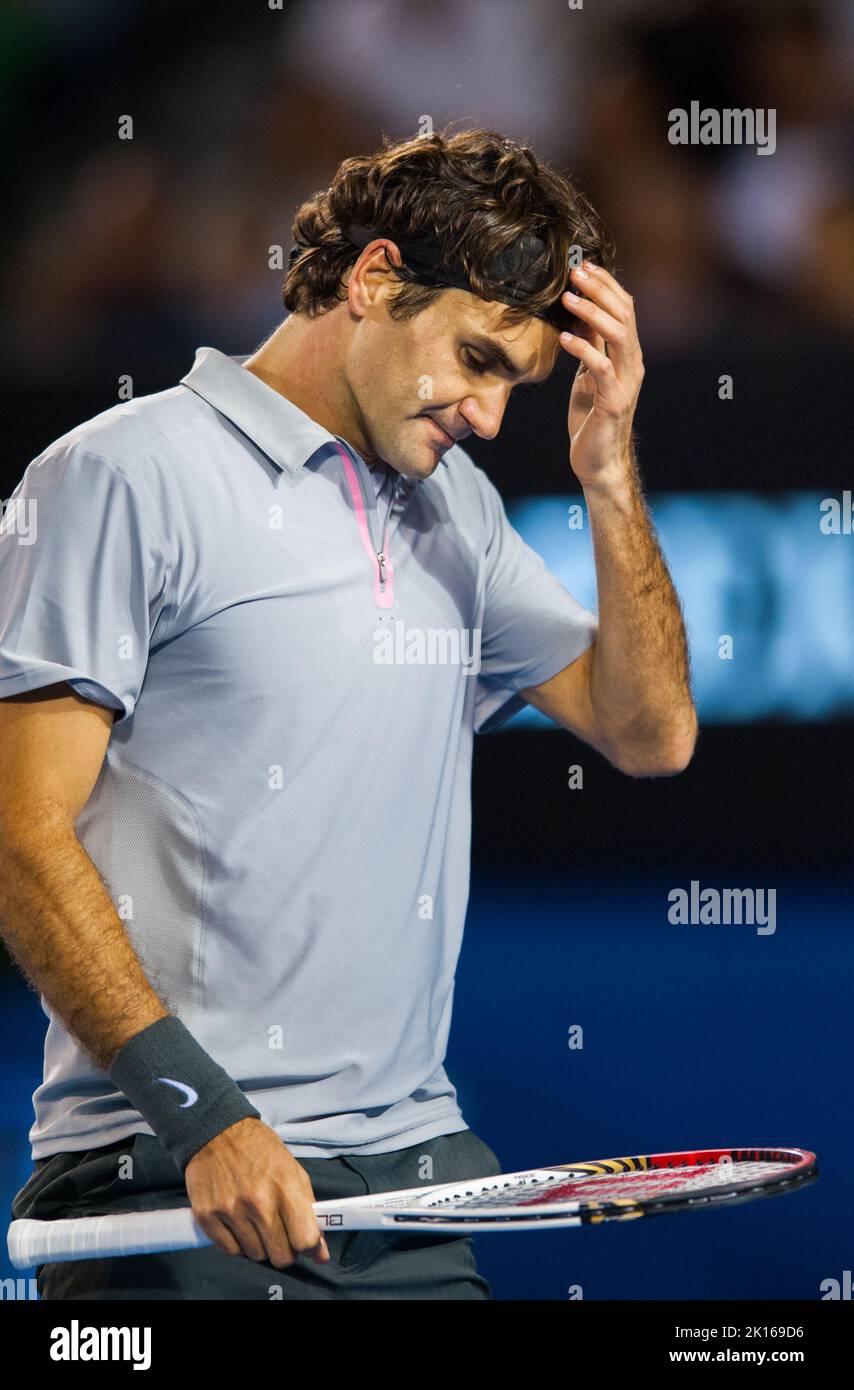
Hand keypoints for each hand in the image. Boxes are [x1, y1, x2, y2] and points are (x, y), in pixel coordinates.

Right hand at [185, 1116, 329, 1268]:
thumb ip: (308, 1210)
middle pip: (281, 1256)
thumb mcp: (292, 1170)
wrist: (217, 1132)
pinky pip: (230, 1250)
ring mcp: (230, 1210)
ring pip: (256, 1255)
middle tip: (281, 1234)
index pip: (305, 1239)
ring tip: (256, 1221)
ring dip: (260, 1244)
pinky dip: (237, 1243)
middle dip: (285, 1249)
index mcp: (285, 1187)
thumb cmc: (260, 1151)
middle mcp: (258, 1202)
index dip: (311, 1249)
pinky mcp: (207, 1216)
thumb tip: (320, 1252)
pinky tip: (238, 1223)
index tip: (309, 1247)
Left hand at [561, 262, 644, 487]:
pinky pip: (601, 368)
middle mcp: (632, 365)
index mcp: (628, 356)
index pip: (624, 309)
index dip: (606, 285)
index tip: (583, 266)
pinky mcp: (613, 402)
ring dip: (592, 313)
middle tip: (575, 272)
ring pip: (619, 336)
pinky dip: (583, 350)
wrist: (599, 462)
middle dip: (600, 290)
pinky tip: (565, 339)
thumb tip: (581, 316)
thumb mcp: (587, 377)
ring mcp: (625, 383)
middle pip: (624, 315)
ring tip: (567, 298)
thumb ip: (591, 348)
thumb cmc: (591, 421)